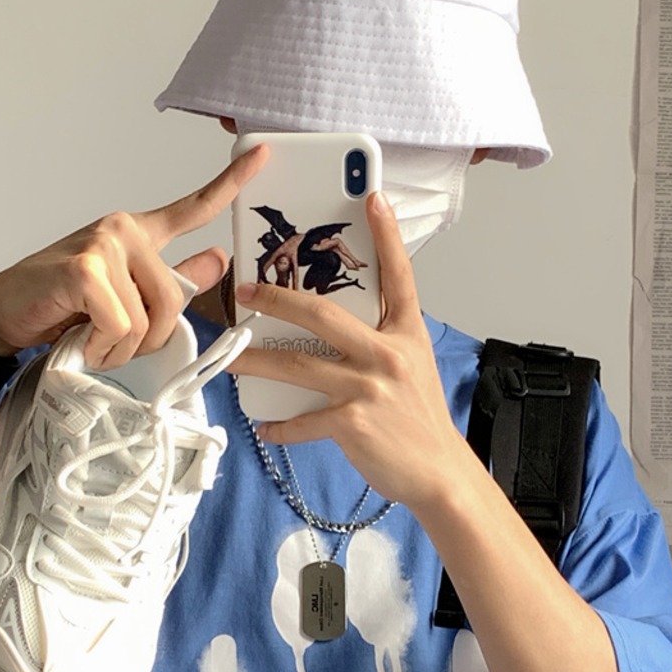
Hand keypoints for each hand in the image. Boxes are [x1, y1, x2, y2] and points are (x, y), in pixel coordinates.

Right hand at [0, 144, 268, 367]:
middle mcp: (123, 229)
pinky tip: (78, 337)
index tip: (263, 156)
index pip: (192, 208)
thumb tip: (219, 257)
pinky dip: (102, 347)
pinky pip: (120, 327)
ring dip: (120, 349)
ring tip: (90, 338)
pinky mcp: (85, 268)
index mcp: (138, 234)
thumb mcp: (124, 296)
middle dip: (149, 339)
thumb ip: (172, 279)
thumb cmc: (60, 308)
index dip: (230, 184)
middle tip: (112, 343)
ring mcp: (104, 244)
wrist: (3, 317)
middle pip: (174, 301)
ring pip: (147, 320)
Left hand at [230, 191, 470, 509]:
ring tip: (232, 360)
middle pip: (324, 314)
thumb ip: (380, 345)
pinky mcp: (351, 424)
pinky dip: (280, 426)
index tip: (372, 198)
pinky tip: (264, 426)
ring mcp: (369, 389)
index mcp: (406, 335)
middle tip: (246, 291)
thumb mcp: (412, 369)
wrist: (438, 474)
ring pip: (299, 365)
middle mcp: (388, 355)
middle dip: (279, 298)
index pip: (399, 276)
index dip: (387, 235)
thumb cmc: (419, 422)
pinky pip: (303, 420)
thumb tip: (335, 333)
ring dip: (258, 362)